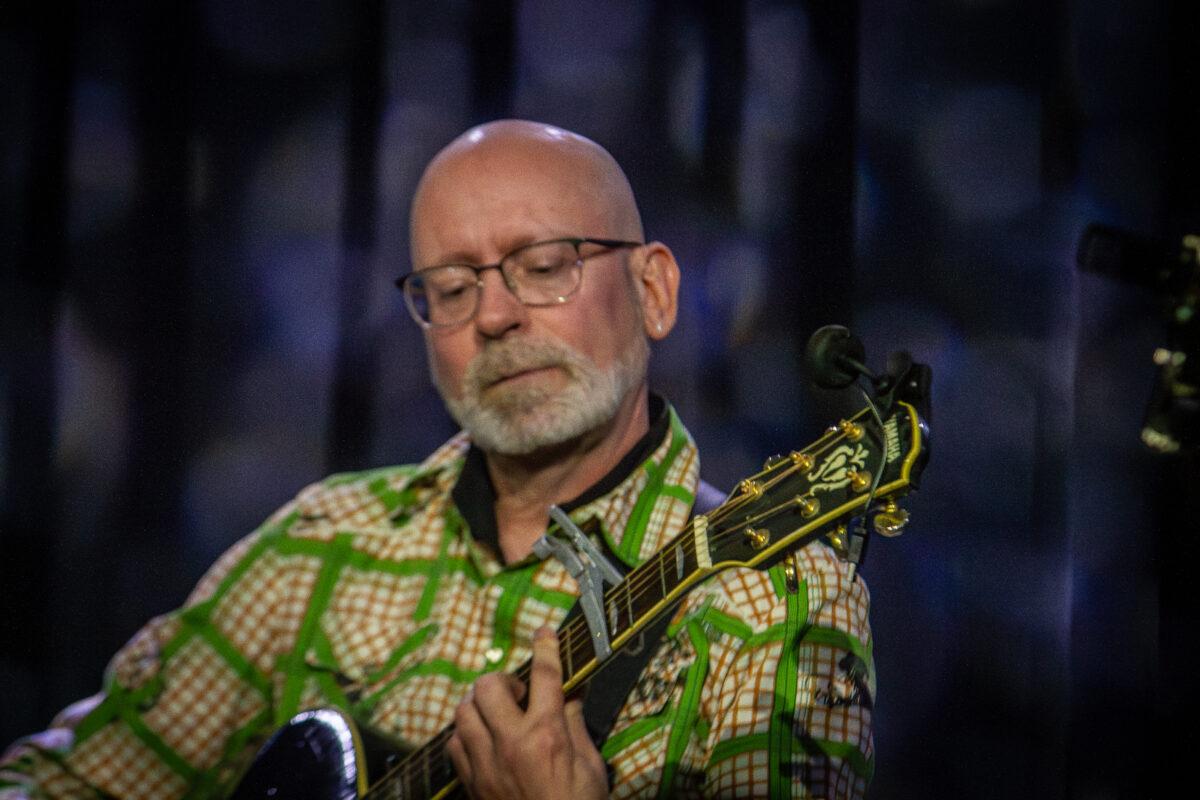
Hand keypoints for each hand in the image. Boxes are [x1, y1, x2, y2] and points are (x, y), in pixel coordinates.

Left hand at [447, 627, 608, 799]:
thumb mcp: (591, 768)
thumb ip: (577, 728)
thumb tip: (570, 699)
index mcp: (548, 734)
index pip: (545, 676)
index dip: (545, 647)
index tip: (544, 632)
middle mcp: (512, 742)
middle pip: (489, 687)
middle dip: (502, 682)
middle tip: (518, 695)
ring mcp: (487, 762)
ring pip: (464, 712)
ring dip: (479, 705)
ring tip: (497, 714)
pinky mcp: (472, 781)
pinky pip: (455, 742)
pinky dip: (465, 733)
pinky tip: (481, 739)